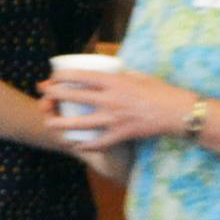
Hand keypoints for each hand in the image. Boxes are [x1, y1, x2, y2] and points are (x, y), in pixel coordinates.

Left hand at [37, 66, 187, 152]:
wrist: (177, 112)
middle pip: (75, 97)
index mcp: (115, 81)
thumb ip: (120, 76)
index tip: (53, 77)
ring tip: (48, 124)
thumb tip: (107, 73)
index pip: (82, 77)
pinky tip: (75, 145)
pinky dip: (85, 145)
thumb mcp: (138, 76)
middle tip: (43, 95)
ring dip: (62, 124)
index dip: (63, 77)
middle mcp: (111, 99)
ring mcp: (115, 118)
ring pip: (81, 123)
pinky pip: (99, 142)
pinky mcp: (121, 134)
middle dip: (55, 96)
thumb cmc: (160, 91)